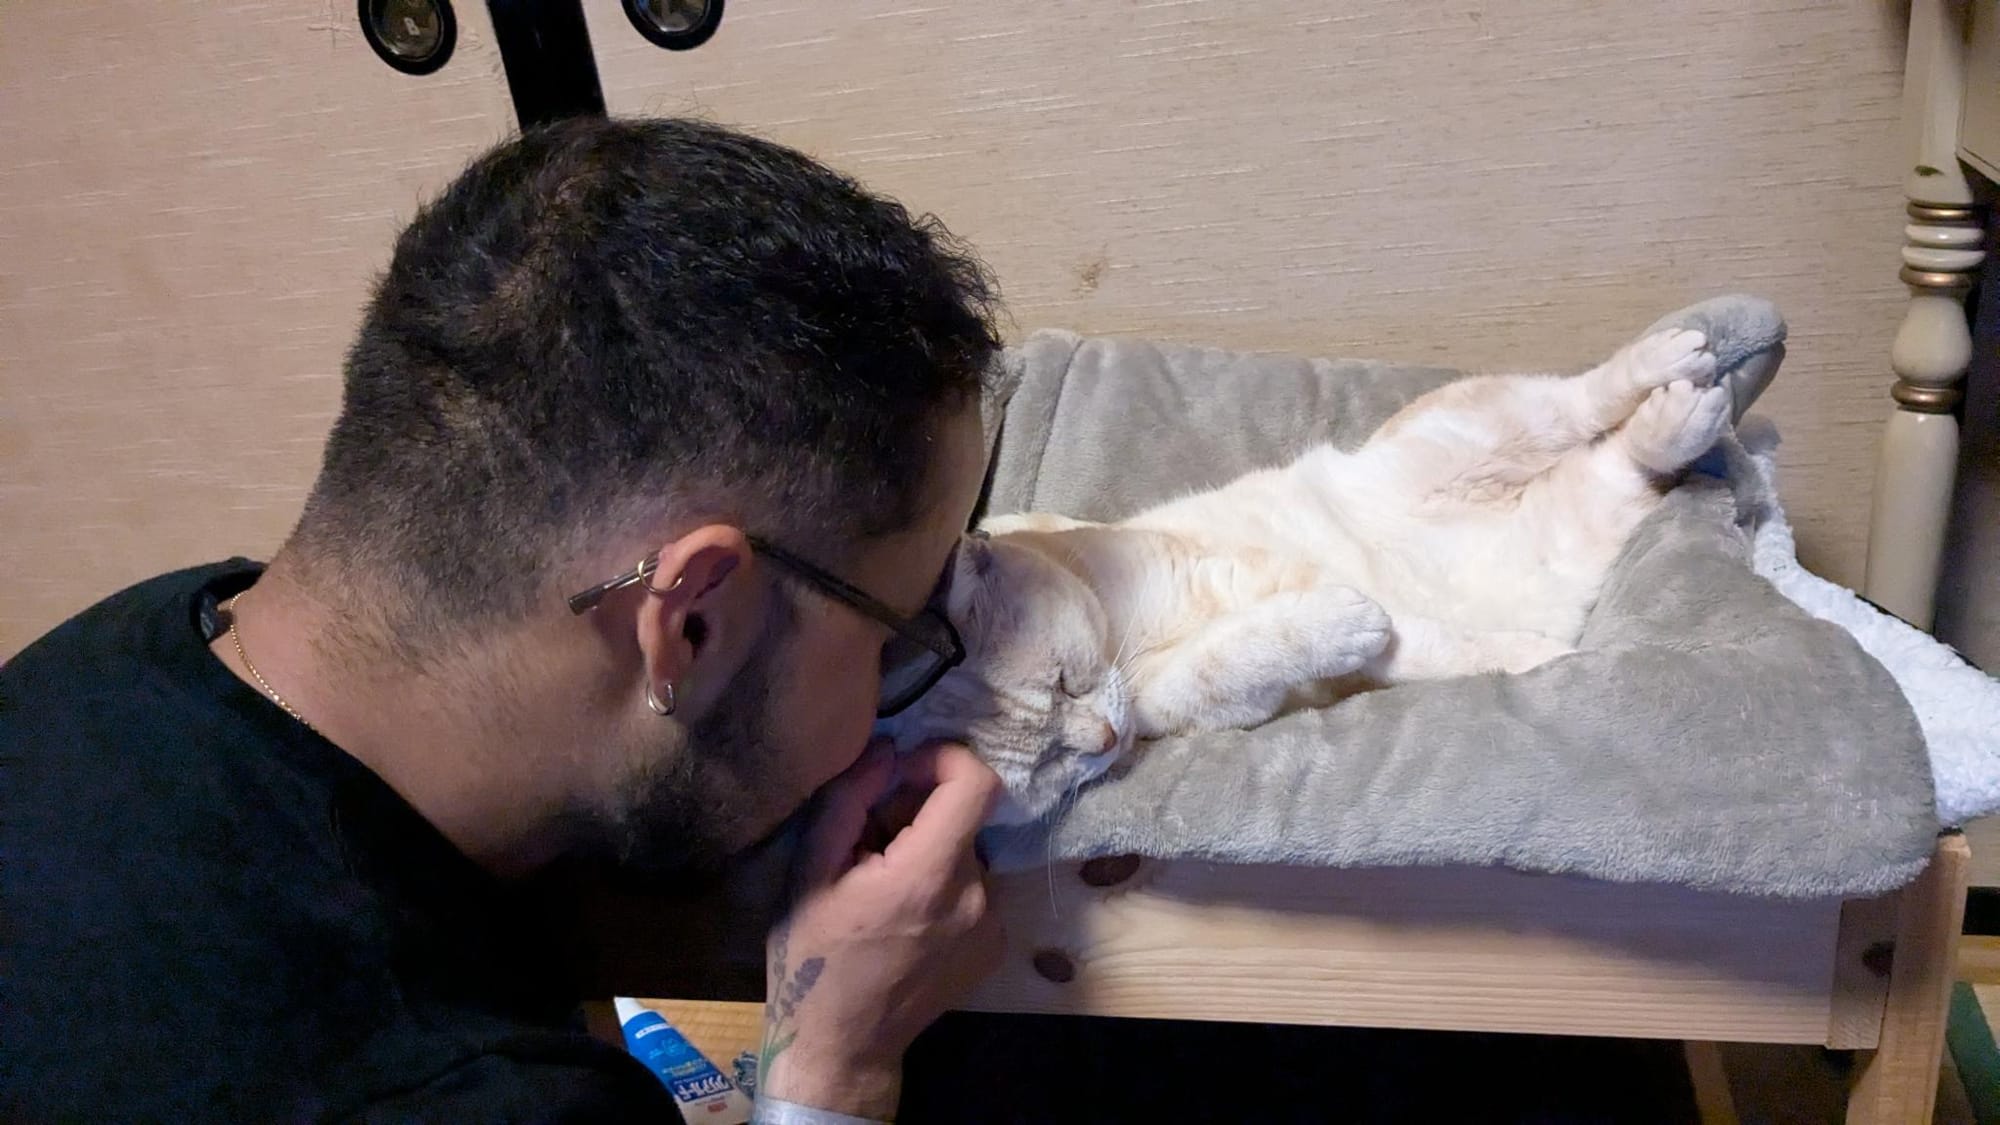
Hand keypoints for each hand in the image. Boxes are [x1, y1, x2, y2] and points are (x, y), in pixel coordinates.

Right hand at [756, 740, 1003, 1117]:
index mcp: (929, 876)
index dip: (943, 759)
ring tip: (882, 887)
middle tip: (869, 846)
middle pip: (963, 818)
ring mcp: (992, 924)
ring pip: (967, 851)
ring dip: (930, 850)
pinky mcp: (994, 944)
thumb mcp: (809, 873)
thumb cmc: (814, 959)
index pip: (976, 782)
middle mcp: (975, 896)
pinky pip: (974, 886)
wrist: (843, 1046)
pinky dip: (943, 884)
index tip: (903, 772)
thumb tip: (887, 749)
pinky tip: (905, 917)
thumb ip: (848, 801)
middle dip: (918, 814)